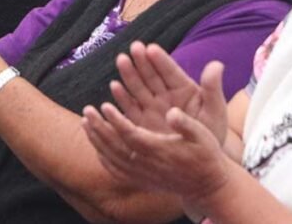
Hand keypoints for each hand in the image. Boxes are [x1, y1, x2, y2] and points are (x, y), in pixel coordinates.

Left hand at [82, 92, 230, 204]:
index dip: (117, 121)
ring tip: (85, 122)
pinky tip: (96, 145)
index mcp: (160, 150)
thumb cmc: (205, 155)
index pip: (131, 135)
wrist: (207, 186)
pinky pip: (116, 170)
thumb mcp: (202, 135)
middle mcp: (147, 164)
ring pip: (112, 158)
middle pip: (116, 147)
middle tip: (87, 110)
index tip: (105, 106)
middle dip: (100, 128)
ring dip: (97, 140)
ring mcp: (142, 174)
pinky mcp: (141, 180)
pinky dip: (103, 157)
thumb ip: (186, 124)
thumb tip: (172, 111)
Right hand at [113, 47, 228, 143]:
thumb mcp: (215, 111)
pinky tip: (115, 86)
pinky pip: (130, 107)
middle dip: (142, 61)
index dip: (161, 60)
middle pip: (151, 75)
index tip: (151, 48)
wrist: (199, 161)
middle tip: (134, 47)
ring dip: (129, 73)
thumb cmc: (211, 133)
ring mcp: (151, 107)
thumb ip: (212, 88)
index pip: (170, 71)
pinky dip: (122, 97)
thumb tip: (217, 64)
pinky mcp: (141, 121)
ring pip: (138, 87)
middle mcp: (164, 95)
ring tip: (122, 60)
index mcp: (183, 89)